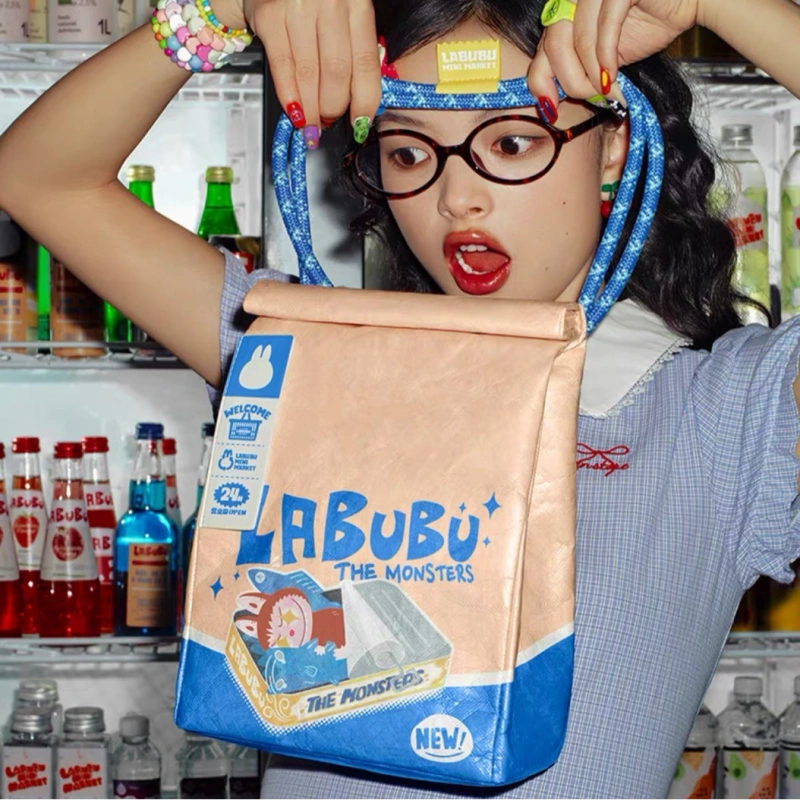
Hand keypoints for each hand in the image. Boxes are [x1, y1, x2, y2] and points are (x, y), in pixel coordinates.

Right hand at [241, 0, 380, 148]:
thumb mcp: (346, 16)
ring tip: (311, 124)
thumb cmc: (316, 2)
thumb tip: (361, 104)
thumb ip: (356, 50)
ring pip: (309, 73)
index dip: (364, 100)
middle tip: (329, 120)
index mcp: (358, 3)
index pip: (366, 63)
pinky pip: (282, 66)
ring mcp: (298, 6)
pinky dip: (289, 95)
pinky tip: (294, 112)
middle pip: (337, 71)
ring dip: (310, 108)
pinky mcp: (269, 13)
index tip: (360, 123)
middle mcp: (331, 2)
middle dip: (333, 107)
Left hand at [528, 0, 699, 118]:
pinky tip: (612, 76)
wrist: (690, 1)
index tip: (549, 109)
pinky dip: (607, 57)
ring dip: (591, 73)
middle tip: (590, 98)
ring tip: (606, 90)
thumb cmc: (647, 24)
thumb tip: (552, 104)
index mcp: (567, 9)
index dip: (539, 81)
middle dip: (570, 80)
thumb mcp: (604, 55)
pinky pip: (606, 26)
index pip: (541, 48)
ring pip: (579, 38)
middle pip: (554, 44)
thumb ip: (578, 69)